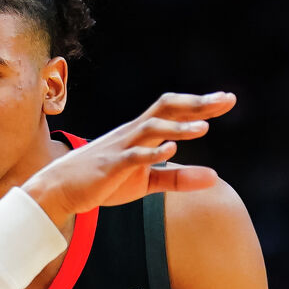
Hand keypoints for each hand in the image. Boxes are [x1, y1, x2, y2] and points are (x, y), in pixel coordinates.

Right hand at [21, 91, 235, 220]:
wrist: (60, 189)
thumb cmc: (105, 182)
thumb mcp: (146, 182)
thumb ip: (179, 179)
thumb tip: (215, 178)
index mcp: (141, 133)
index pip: (174, 111)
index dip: (201, 104)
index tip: (228, 99)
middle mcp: (133, 133)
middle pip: (166, 108)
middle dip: (197, 104)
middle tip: (226, 100)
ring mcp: (121, 147)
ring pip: (152, 128)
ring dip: (179, 128)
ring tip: (205, 128)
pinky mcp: (111, 166)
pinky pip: (133, 155)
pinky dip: (152, 152)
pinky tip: (171, 151)